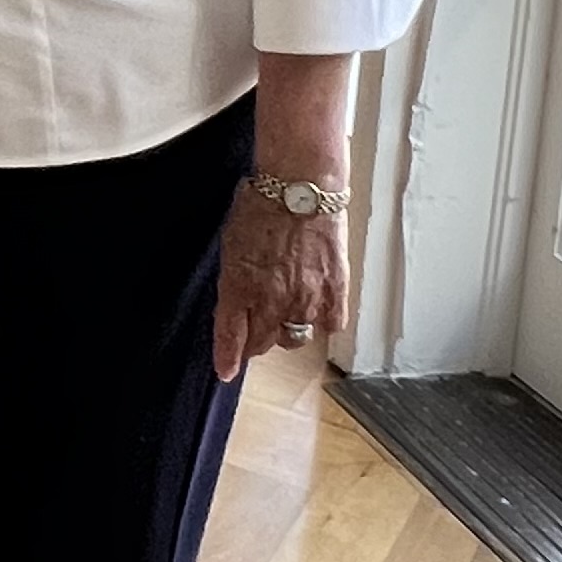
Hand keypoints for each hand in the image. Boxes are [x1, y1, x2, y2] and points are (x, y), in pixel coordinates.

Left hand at [213, 184, 350, 379]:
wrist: (301, 188)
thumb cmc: (259, 207)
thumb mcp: (231, 243)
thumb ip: (234, 280)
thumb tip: (235, 302)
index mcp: (238, 287)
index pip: (230, 336)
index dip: (227, 358)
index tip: (226, 372)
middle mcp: (272, 301)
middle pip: (264, 342)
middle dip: (257, 341)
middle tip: (256, 333)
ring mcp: (306, 301)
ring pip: (296, 337)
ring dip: (288, 330)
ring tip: (286, 312)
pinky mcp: (335, 295)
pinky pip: (330, 325)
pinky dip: (322, 320)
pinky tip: (316, 306)